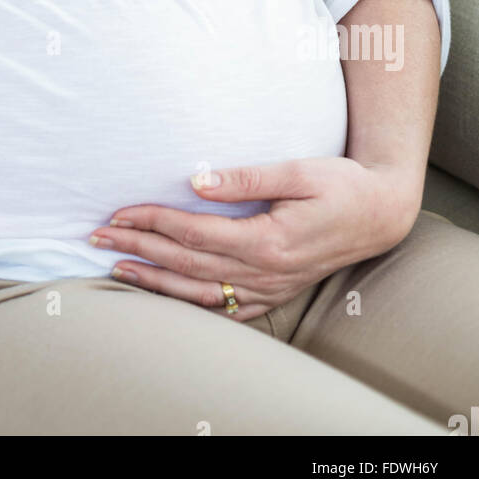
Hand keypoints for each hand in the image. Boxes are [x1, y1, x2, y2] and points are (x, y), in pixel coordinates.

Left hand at [89, 157, 423, 320]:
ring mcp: (270, 288)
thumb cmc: (342, 185)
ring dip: (154, 281)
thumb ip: (246, 177)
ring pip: (199, 292)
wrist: (382, 214)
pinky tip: (167, 296)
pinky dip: (191, 303)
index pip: (192, 232)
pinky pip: (226, 308)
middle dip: (138, 250)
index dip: (151, 222)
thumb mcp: (298, 170)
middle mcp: (264, 272)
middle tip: (97, 239)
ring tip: (117, 270)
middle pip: (186, 263)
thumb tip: (195, 179)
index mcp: (266, 241)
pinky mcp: (276, 292)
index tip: (117, 213)